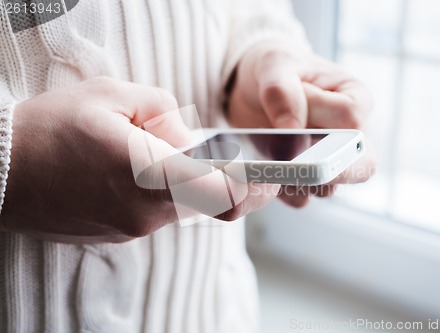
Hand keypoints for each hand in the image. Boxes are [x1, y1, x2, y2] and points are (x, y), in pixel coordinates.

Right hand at [0, 77, 278, 242]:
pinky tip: (137, 170)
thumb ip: (168, 115)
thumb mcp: (115, 95)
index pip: (223, 193)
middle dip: (226, 182)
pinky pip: (157, 214)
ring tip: (156, 152)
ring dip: (186, 182)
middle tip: (228, 159)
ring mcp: (132, 228)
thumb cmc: (51, 127)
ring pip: (183, 207)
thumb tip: (191, 143)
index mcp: (149, 174)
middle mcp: (146, 211)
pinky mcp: (120, 234)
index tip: (270, 177)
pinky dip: (163, 193)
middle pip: (210, 204)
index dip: (255, 187)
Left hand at [227, 41, 374, 206]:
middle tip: (294, 170)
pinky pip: (298, 196)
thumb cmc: (275, 67)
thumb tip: (291, 129)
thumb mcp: (274, 64)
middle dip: (332, 174)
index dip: (321, 124)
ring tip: (263, 168)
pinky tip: (257, 177)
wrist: (252, 86)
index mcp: (354, 98)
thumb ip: (283, 91)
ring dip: (298, 183)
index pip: (350, 119)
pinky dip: (279, 192)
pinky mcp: (303, 177)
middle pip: (361, 166)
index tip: (290, 129)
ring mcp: (327, 160)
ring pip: (327, 187)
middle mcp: (348, 134)